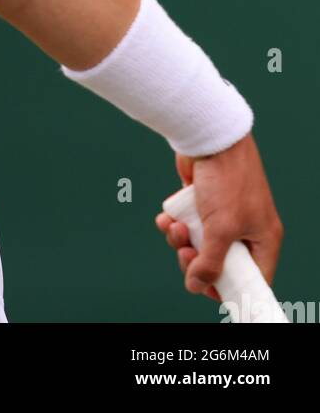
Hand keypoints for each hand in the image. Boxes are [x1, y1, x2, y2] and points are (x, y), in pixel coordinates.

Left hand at [154, 134, 283, 303]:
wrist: (209, 136)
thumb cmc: (226, 179)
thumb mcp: (221, 228)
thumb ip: (210, 261)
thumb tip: (196, 286)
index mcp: (263, 238)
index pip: (252, 278)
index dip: (230, 288)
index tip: (208, 291)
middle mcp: (245, 228)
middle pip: (219, 263)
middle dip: (197, 261)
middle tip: (185, 255)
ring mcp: (222, 214)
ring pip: (198, 244)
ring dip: (181, 241)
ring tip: (173, 228)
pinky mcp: (202, 202)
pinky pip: (186, 224)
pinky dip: (174, 224)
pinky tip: (166, 218)